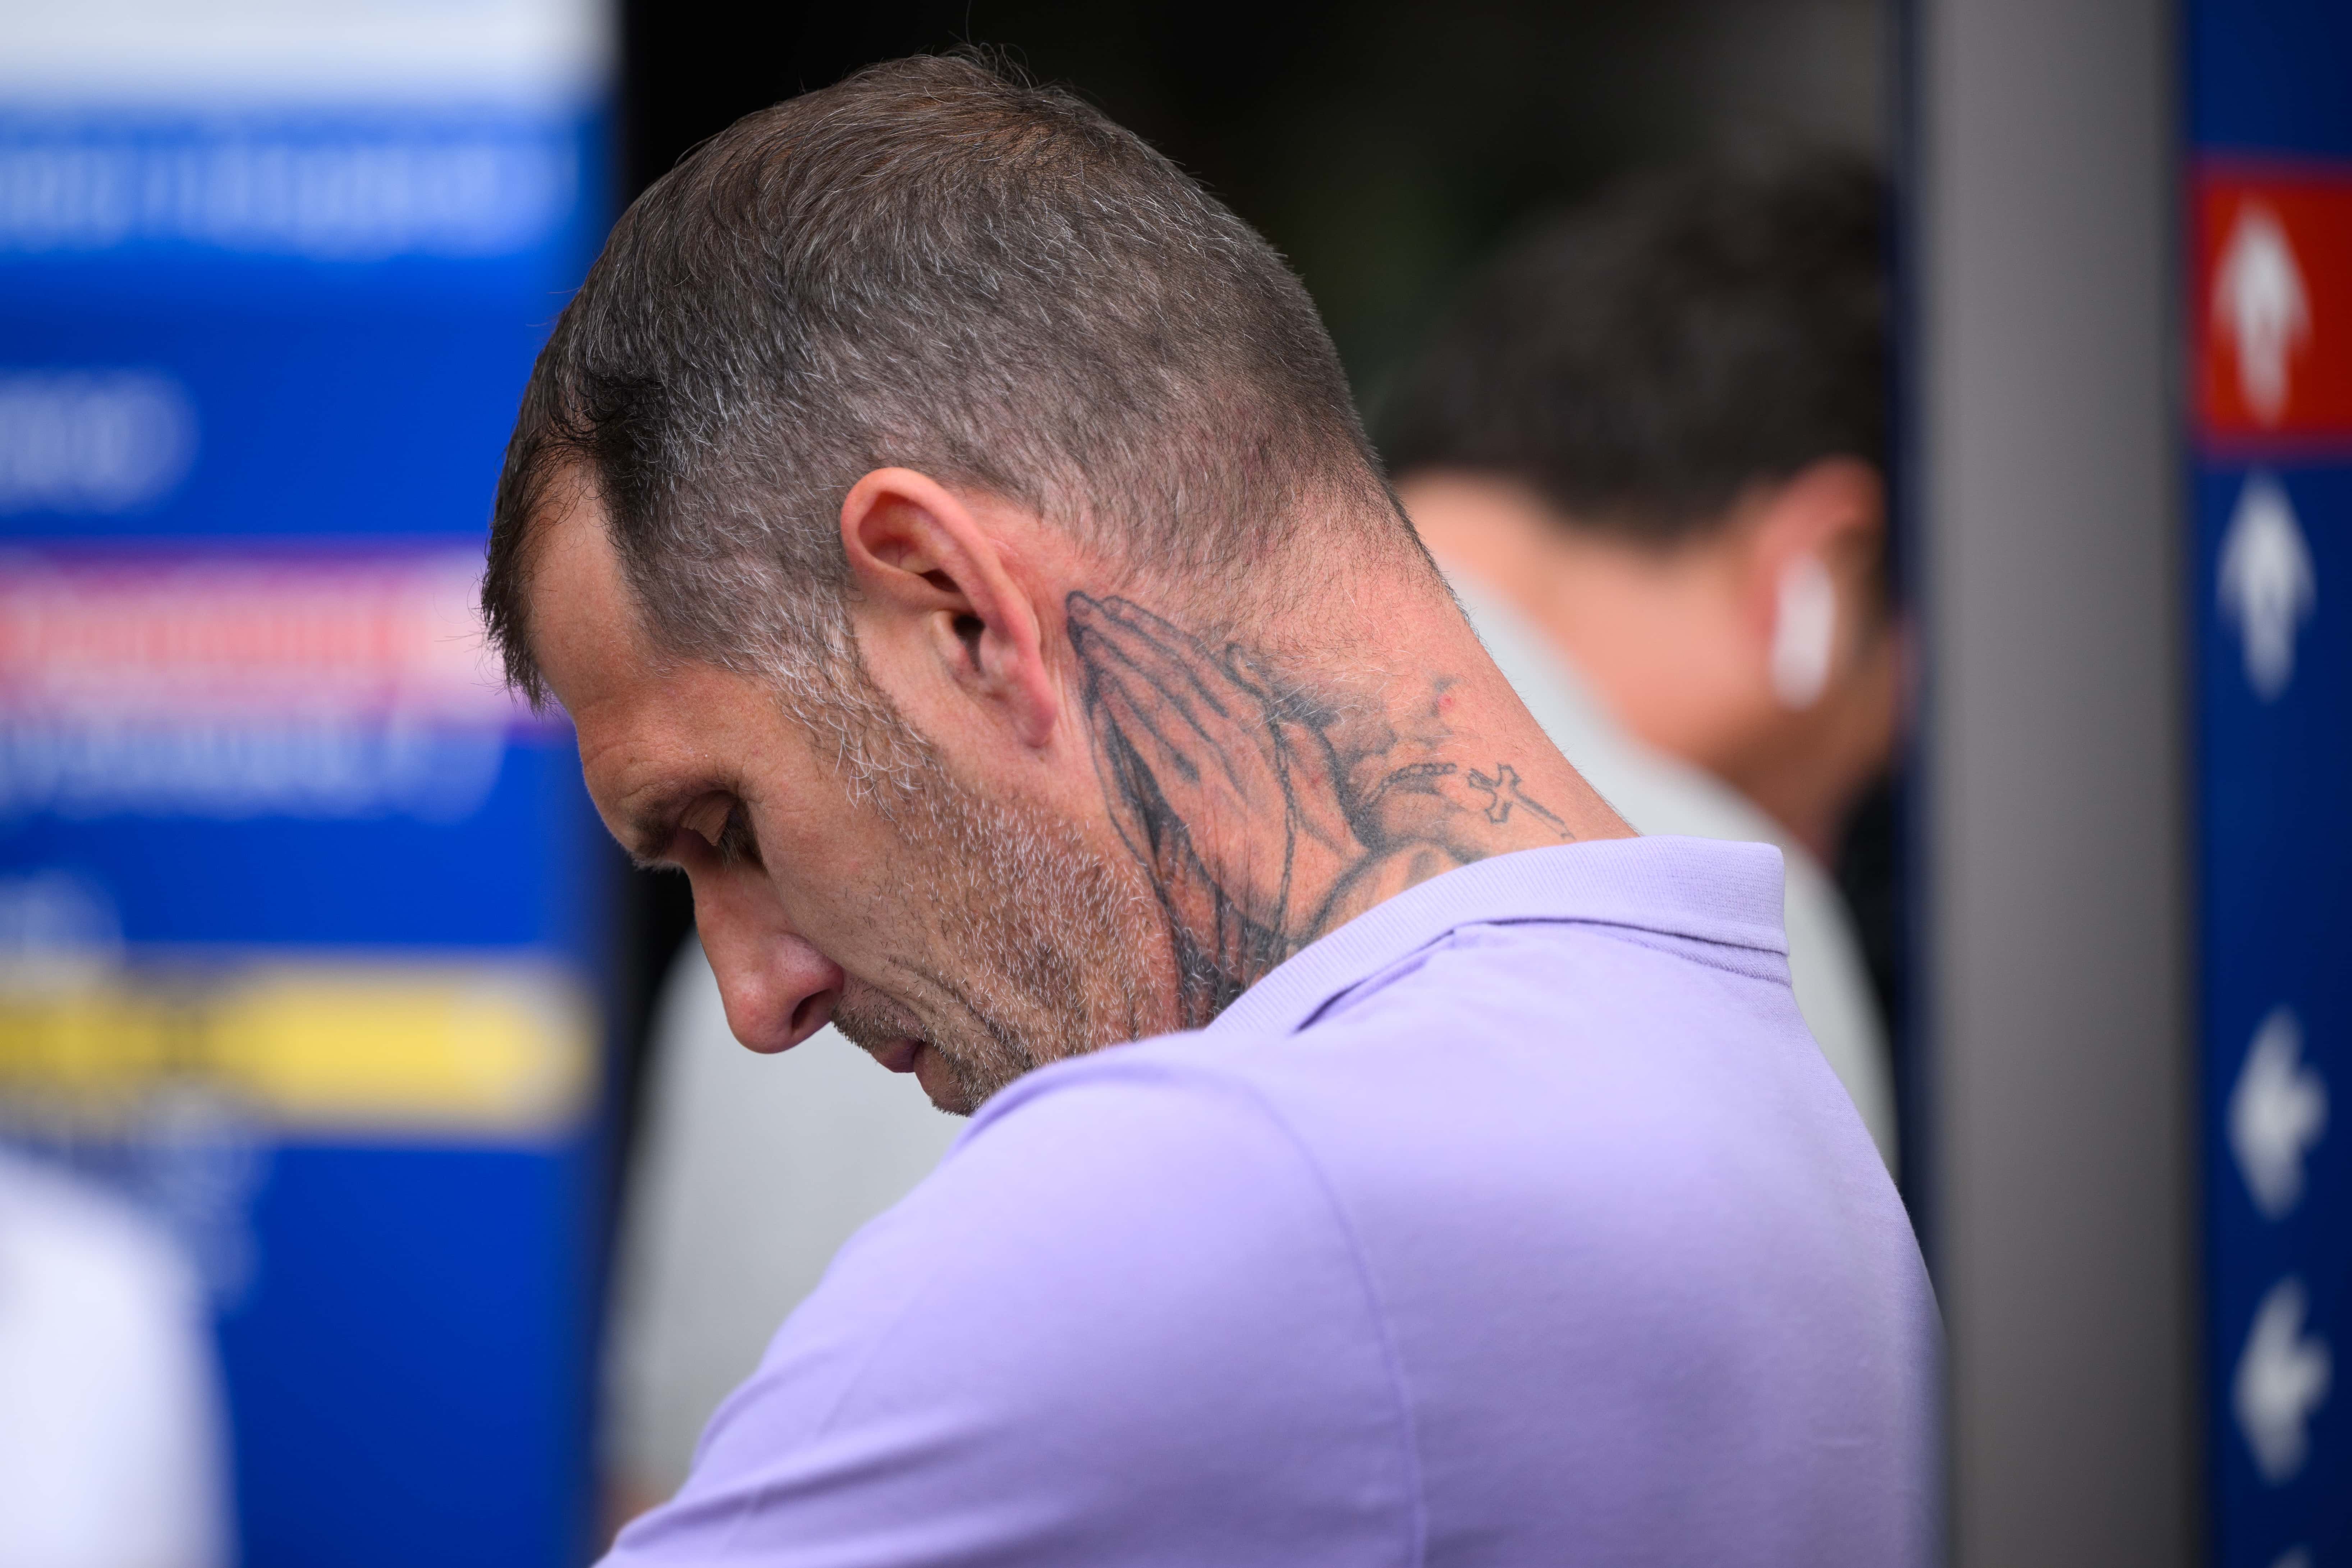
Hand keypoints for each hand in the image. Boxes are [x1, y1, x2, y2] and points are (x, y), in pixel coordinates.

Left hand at [1068, 594, 1362, 953]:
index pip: (1195, 662)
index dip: (1153, 631)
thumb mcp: (1304, 750)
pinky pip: (1158, 750)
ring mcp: (1218, 766)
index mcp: (1258, 719)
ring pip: (1161, 699)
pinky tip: (1103, 689)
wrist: (1331, 886)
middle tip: (1084, 606)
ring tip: (1085, 634)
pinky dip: (1130, 715)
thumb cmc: (1318, 826)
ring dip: (1119, 663)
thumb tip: (1235, 655)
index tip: (1118, 608)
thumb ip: (1267, 701)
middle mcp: (1236, 734)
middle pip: (1170, 670)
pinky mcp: (1201, 804)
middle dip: (1125, 634)